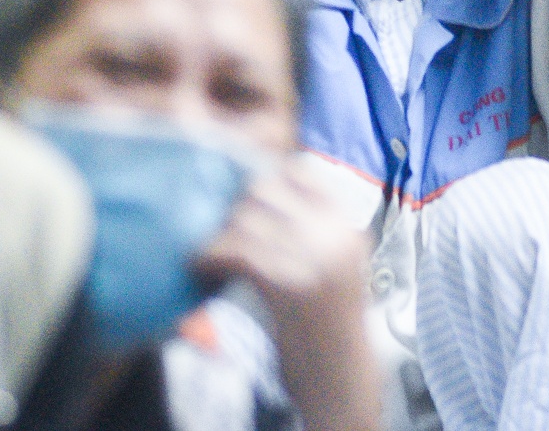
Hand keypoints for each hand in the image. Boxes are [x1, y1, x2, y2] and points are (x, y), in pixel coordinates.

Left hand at [197, 166, 381, 430]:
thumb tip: (254, 192)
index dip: (263, 176)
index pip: (300, 172)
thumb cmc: (328, 323)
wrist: (341, 377)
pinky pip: (236, 252)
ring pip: (245, 220)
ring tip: (205, 253)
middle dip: (233, 207)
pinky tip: (201, 269)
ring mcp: (315, 258)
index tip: (240, 196)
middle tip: (217, 228)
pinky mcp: (288, 285)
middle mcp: (335, 234)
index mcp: (347, 225)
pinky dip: (210, 257)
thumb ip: (309, 228)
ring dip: (216, 235)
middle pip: (266, 191)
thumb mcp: (334, 265)